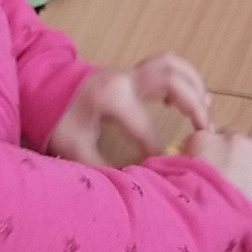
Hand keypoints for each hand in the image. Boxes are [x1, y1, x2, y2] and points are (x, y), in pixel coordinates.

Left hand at [48, 55, 212, 162]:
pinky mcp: (133, 72)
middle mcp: (126, 79)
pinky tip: (189, 97)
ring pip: (172, 65)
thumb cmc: (60, 119)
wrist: (45, 89)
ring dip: (193, 84)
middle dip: (193, 104)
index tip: (166, 167)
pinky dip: (183, 77)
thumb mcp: (73, 148)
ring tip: (205, 110)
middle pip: (171, 80)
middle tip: (205, 130)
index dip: (157, 150)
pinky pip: (166, 65)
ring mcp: (131, 71)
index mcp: (113, 98)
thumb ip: (101, 168)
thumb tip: (129, 187)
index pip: (146, 127)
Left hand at [186, 119, 251, 233]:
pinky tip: (186, 164)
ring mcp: (234, 143)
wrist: (210, 230)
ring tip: (206, 166)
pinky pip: (201, 135)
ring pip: (231, 130)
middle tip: (238, 159)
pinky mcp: (205, 139)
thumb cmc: (244, 244)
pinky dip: (195, 147)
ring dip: (223, 143)